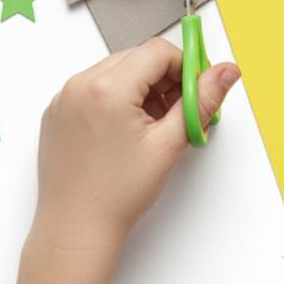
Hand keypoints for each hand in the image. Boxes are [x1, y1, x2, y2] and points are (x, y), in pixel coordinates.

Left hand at [32, 38, 240, 255]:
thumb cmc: (117, 196)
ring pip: (116, 70)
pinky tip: (125, 132)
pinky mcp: (57, 110)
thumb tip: (226, 72)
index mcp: (108, 89)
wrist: (74, 231)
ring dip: (140, 88)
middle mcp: (81, 85)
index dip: (184, 67)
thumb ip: (201, 101)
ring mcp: (65, 97)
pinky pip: (94, 86)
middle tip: (176, 113)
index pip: (158, 51)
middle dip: (163, 79)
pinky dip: (115, 98)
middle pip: (137, 57)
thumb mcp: (169, 145)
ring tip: (150, 127)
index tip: (195, 90)